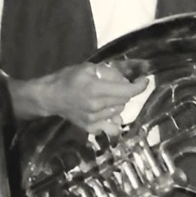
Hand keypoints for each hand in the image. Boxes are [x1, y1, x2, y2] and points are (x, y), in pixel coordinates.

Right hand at [31, 62, 147, 135]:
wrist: (50, 97)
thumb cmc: (68, 78)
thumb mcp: (88, 67)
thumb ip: (109, 72)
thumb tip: (126, 79)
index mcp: (96, 89)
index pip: (127, 91)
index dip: (140, 86)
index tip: (145, 80)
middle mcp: (96, 107)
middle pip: (124, 101)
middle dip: (125, 91)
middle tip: (115, 85)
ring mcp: (94, 120)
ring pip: (119, 112)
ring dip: (118, 104)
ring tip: (105, 97)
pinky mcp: (91, 129)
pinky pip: (112, 126)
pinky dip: (113, 119)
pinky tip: (105, 112)